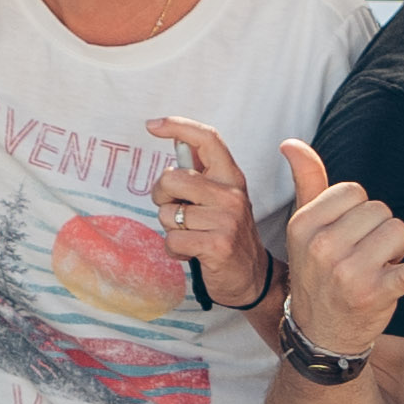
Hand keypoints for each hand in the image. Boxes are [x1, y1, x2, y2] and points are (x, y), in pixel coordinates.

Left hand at [150, 117, 268, 313]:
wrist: (251, 278)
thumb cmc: (227, 234)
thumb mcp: (220, 198)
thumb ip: (201, 173)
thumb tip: (177, 142)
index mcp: (231, 177)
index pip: (207, 139)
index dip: (177, 126)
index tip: (152, 125)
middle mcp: (232, 195)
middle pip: (172, 178)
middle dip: (161, 196)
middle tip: (175, 210)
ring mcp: (226, 220)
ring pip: (169, 214)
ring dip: (171, 229)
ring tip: (190, 236)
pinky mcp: (217, 246)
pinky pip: (173, 240)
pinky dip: (174, 250)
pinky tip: (190, 253)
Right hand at [261, 143, 403, 362]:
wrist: (321, 334)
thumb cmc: (317, 272)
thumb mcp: (304, 229)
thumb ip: (305, 182)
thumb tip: (292, 143)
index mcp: (304, 225)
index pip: (354, 191)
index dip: (359, 212)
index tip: (349, 235)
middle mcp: (323, 247)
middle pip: (379, 210)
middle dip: (379, 230)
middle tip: (363, 257)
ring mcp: (349, 273)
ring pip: (398, 231)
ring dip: (396, 250)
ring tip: (376, 269)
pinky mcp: (376, 294)